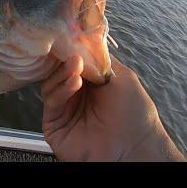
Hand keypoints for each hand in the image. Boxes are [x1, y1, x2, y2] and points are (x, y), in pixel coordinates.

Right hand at [41, 55, 185, 161]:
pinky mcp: (53, 124)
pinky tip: (74, 83)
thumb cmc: (135, 114)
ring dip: (63, 74)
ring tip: (75, 68)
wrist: (134, 148)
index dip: (70, 51)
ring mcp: (63, 110)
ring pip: (51, 84)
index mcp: (90, 83)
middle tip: (72, 54)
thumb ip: (98, 59)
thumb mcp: (121, 76)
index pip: (72, 62)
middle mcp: (75, 95)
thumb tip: (79, 44)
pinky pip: (51, 102)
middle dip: (64, 61)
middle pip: (57, 72)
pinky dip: (61, 89)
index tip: (70, 39)